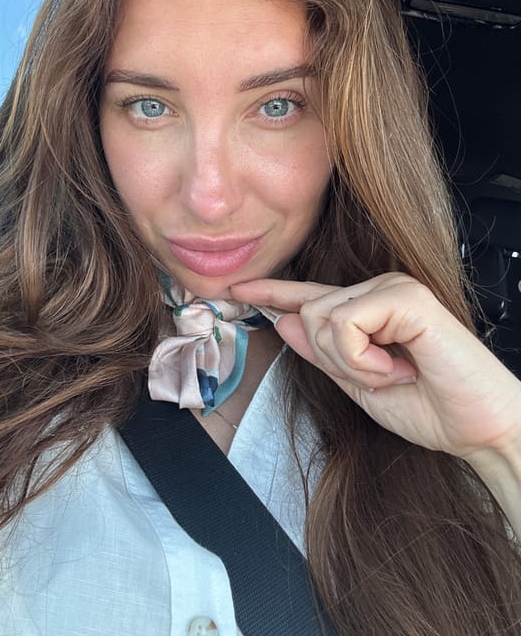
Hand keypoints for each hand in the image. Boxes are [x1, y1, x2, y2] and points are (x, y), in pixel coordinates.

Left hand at [231, 272, 520, 461]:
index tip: (237, 291)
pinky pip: (346, 324)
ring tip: (394, 373)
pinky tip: (398, 366)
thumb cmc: (429, 407)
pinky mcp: (406, 297)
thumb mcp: (358, 384)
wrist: (479, 428)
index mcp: (368, 310)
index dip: (273, 293)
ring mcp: (393, 288)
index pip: (311, 297)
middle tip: (380, 378)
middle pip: (308, 314)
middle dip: (333, 360)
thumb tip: (283, 322)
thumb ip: (321, 352)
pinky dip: (363, 360)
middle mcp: (379, 290)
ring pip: (321, 318)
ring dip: (352, 364)